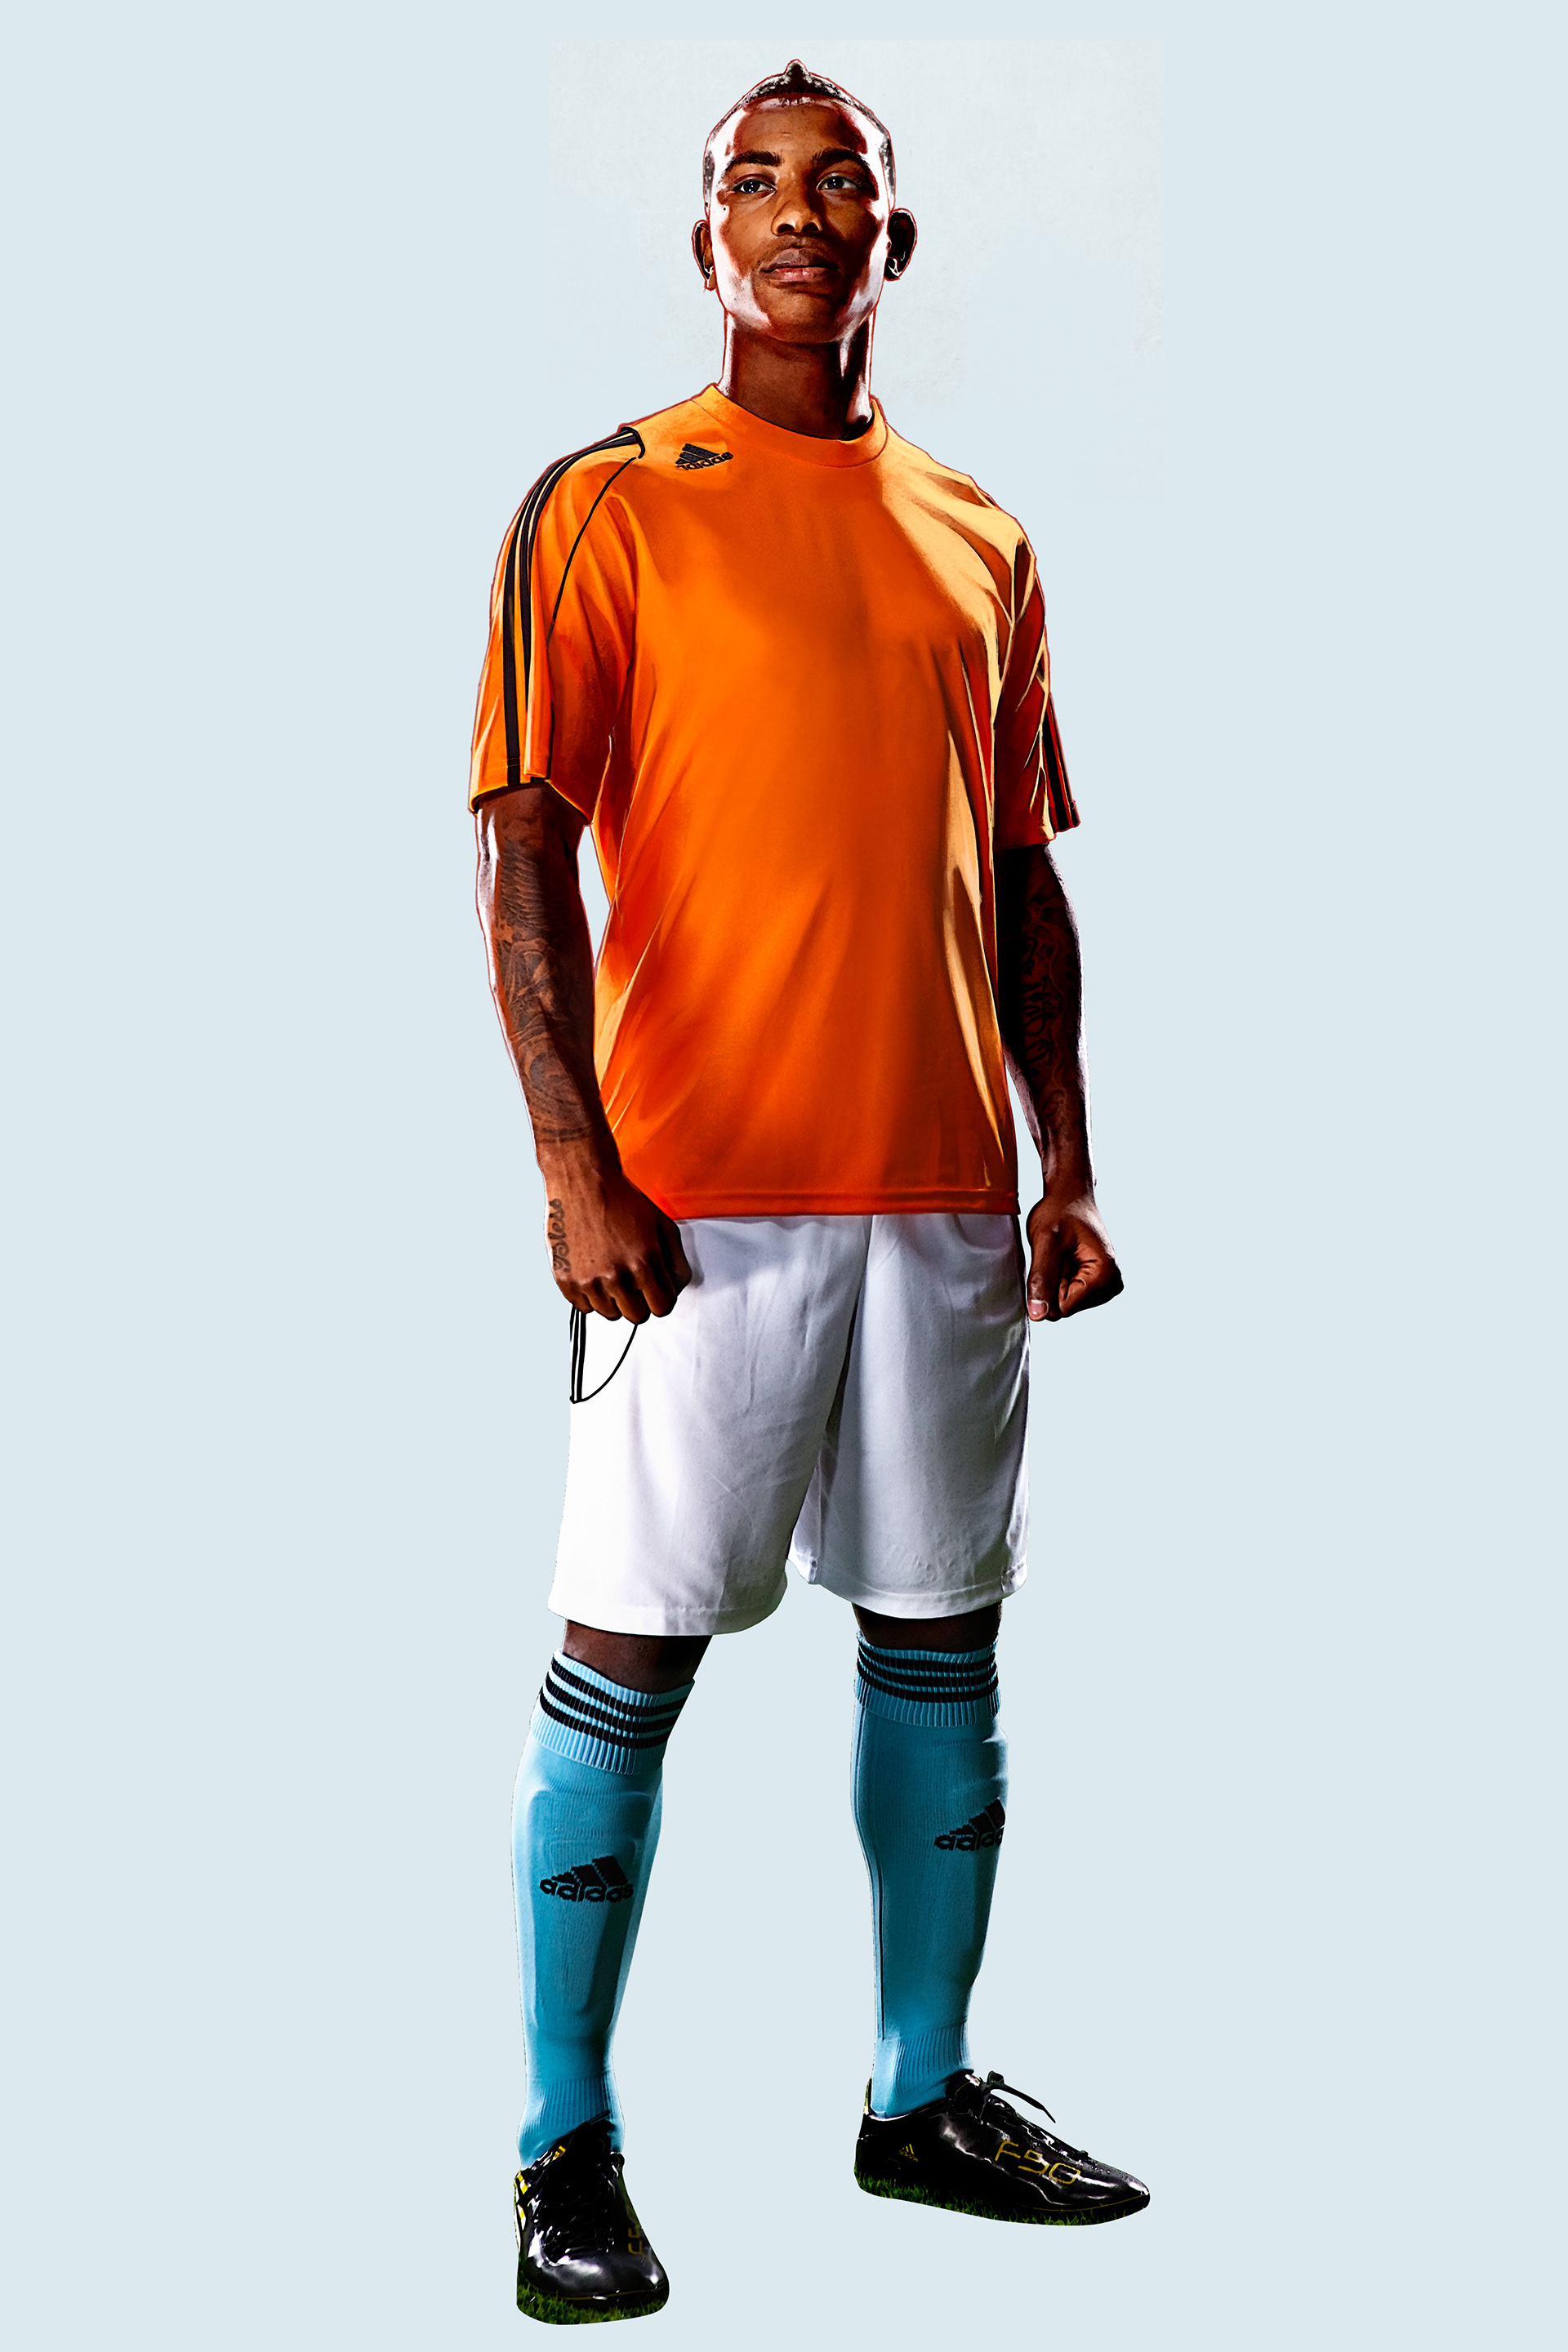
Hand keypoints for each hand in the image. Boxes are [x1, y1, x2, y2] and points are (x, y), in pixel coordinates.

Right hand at [542, 1150, 690, 1321]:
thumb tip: (675, 1288)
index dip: (661, 1297)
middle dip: (640, 1300)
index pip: (662, 1308)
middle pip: (637, 1316)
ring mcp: (588, 1281)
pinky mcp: (566, 1280)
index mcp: (644, 1263)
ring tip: (611, 1271)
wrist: (583, 1181)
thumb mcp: (663, 1226)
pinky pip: (584, 1307)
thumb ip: (676, 1262)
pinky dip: (590, 1295)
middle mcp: (616, 1276)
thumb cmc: (622, 1200)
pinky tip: (593, 1271)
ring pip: (610, 1314)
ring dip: (614, 1298)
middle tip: (633, 1280)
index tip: (655, 1288)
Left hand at [1024, 1188, 1123, 1322]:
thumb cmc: (1059, 1211)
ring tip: (1062, 1254)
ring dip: (1055, 1281)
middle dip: (1052, 1283)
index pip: (1063, 1308)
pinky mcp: (1097, 1286)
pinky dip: (1059, 1279)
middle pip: (1065, 1309)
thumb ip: (1041, 1279)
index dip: (1049, 1284)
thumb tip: (1037, 1316)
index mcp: (1106, 1276)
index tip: (1056, 1256)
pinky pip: (1067, 1296)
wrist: (1070, 1196)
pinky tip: (1065, 1259)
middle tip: (1057, 1254)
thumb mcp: (1045, 1242)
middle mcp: (1112, 1286)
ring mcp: (1106, 1287)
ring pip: (1064, 1304)